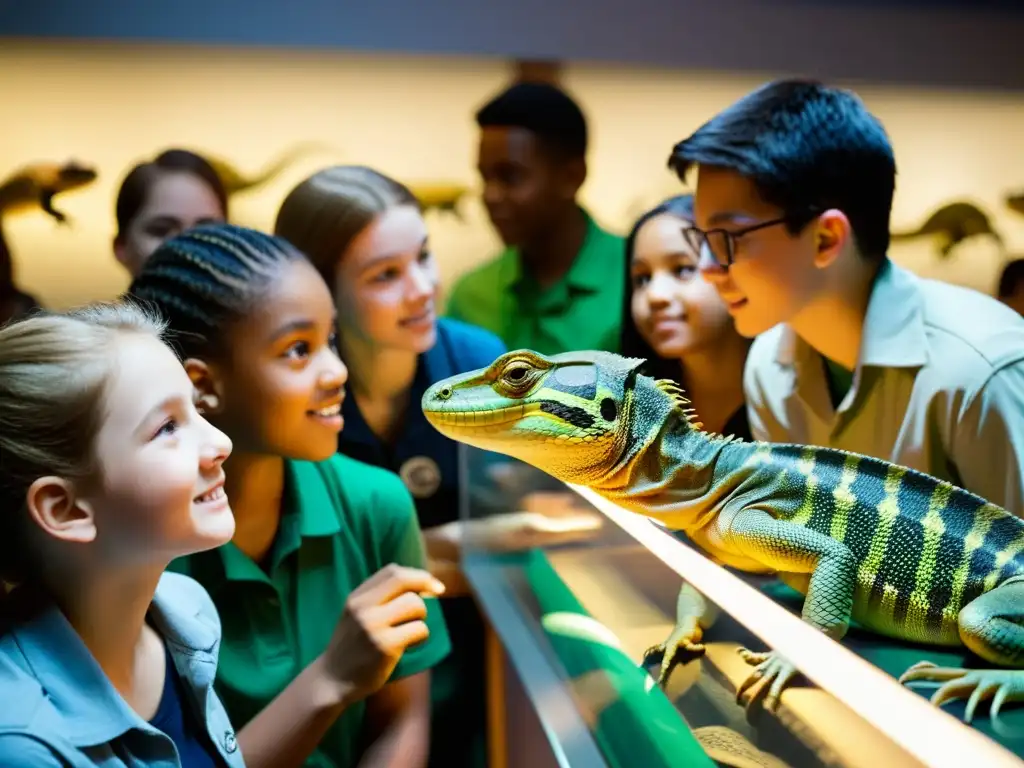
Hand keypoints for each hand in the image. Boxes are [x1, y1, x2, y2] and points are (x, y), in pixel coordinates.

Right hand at [318, 564, 444, 705]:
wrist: (332, 680)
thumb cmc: (352, 647)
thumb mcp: (356, 615)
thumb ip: (380, 598)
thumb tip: (422, 586)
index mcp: (356, 597)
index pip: (392, 571)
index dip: (417, 575)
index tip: (433, 585)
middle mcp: (363, 608)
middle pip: (405, 582)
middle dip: (424, 591)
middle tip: (428, 606)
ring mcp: (373, 626)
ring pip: (416, 605)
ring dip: (422, 617)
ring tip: (412, 630)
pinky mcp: (386, 646)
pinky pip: (419, 629)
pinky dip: (422, 636)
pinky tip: (411, 645)